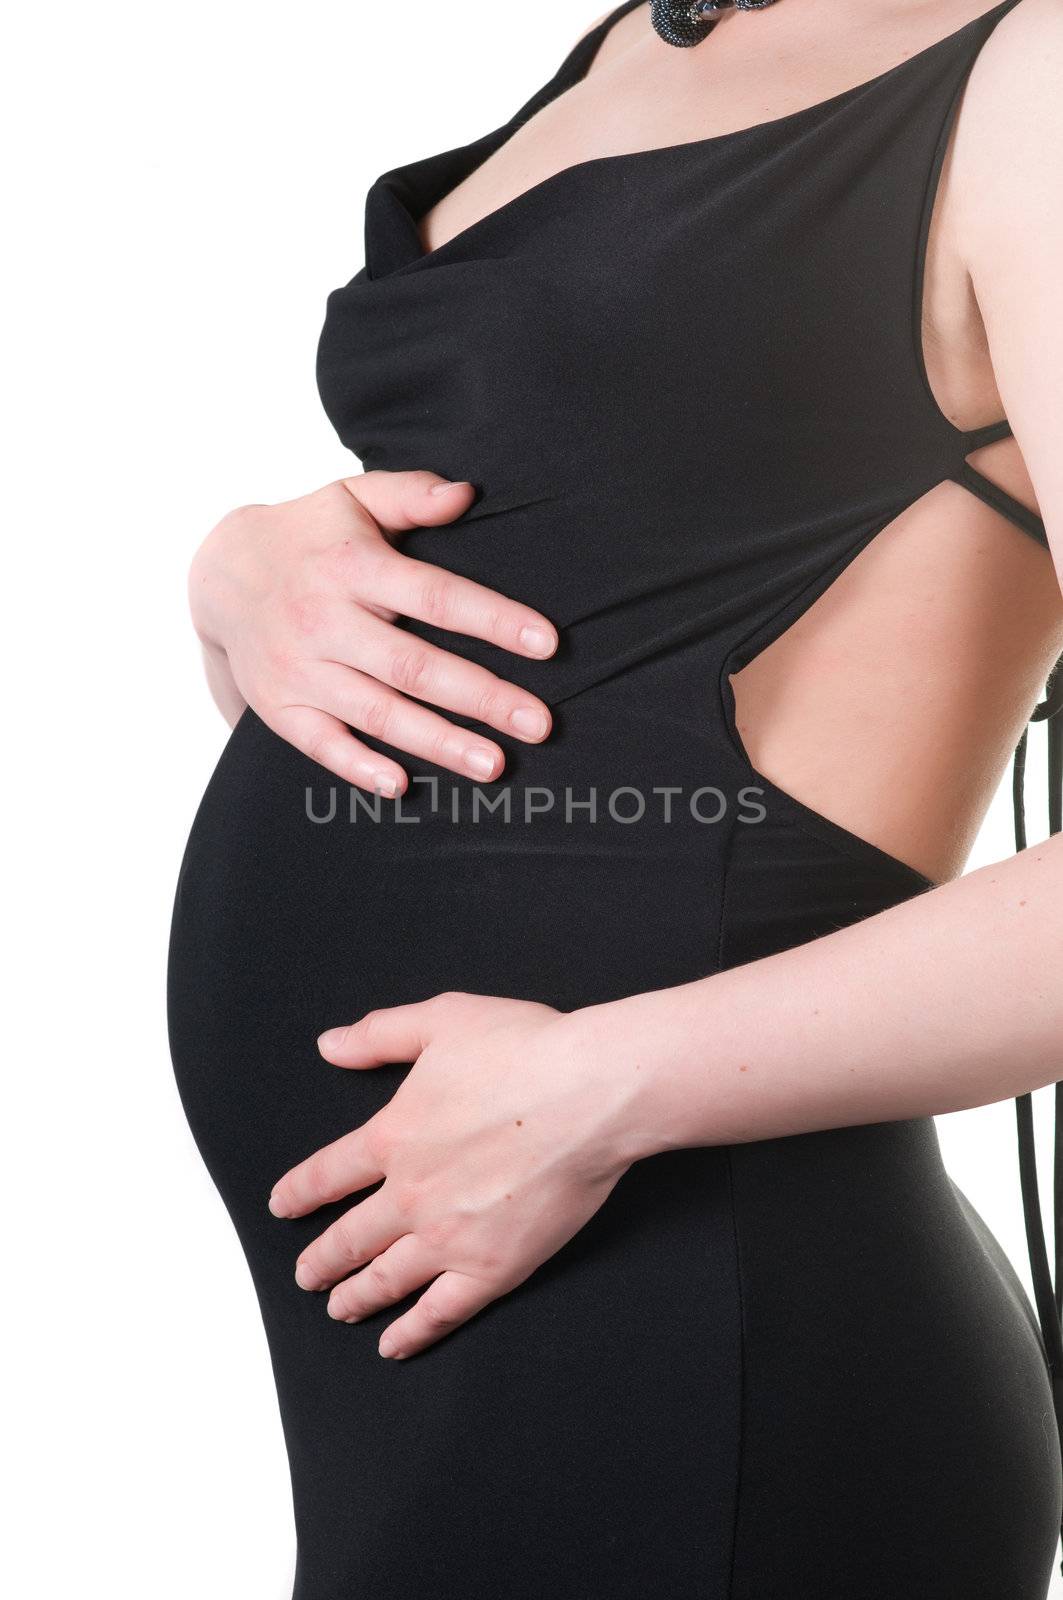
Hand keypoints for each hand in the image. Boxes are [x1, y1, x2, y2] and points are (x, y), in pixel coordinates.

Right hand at [188, 472, 557, 793]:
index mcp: (354, 567)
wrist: (220, 575)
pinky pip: (321, 744)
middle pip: (415, 666)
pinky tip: (402, 784)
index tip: (548, 644)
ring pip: (378, 712)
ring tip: (494, 764)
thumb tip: (467, 494)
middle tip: (540, 724)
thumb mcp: (352, 498)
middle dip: (482, 697)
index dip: (493, 620)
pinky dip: (358, 766)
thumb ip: (411, 494)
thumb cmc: (310, 536)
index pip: (436, 596)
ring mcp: (301, 669)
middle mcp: (325, 620)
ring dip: (438, 742)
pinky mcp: (281, 707)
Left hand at [268, 993, 639, 1357]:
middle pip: (349, 1238)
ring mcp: (449, 1237)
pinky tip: (394, 1344)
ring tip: (339, 1307)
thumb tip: (329, 1045)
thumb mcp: (441, 1019)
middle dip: (321, 1260)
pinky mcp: (493, 1267)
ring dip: (356, 1297)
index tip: (284, 1206)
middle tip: (305, 1275)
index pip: (328, 1174)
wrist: (589, 1093)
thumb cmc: (525, 1049)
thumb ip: (380, 1035)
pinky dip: (412, 1332)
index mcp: (392, 1136)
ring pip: (386, 1279)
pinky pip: (441, 1311)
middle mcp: (410, 1194)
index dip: (300, 1193)